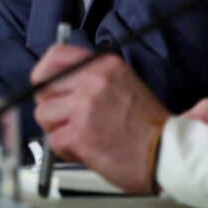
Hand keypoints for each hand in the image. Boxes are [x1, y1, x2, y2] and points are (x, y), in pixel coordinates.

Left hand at [31, 45, 169, 194]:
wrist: (165, 151)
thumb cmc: (147, 125)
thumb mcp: (123, 83)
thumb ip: (92, 78)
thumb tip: (57, 82)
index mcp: (104, 65)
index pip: (55, 56)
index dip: (42, 73)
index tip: (43, 85)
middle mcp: (94, 79)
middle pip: (43, 88)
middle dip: (51, 107)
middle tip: (67, 119)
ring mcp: (85, 105)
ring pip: (43, 115)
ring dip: (58, 130)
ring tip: (82, 136)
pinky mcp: (80, 132)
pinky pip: (53, 141)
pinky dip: (66, 150)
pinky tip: (87, 150)